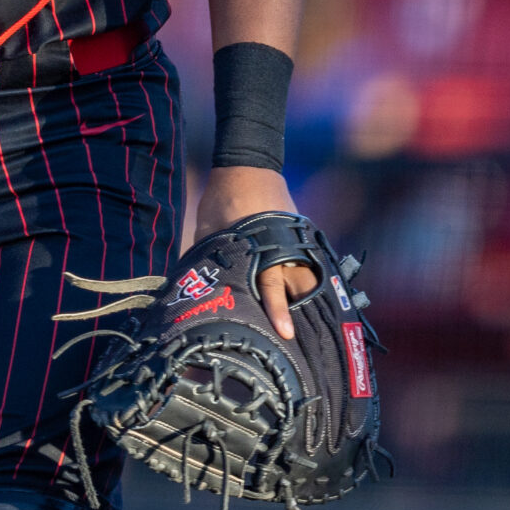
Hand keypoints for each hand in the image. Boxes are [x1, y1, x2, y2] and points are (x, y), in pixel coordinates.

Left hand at [193, 165, 317, 339]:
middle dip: (303, 314)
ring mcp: (296, 244)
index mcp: (259, 250)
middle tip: (305, 342)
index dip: (278, 313)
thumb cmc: (221, 201)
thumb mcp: (208, 233)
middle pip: (302, 290)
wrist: (246, 167)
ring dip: (311, 301)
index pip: (272, 287)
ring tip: (318, 331)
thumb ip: (207, 261)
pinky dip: (313, 284)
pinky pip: (311, 267)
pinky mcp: (301, 239)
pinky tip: (318, 303)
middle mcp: (285, 250)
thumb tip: (191, 290)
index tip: (286, 335)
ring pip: (311, 280)